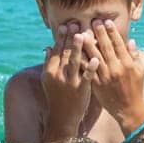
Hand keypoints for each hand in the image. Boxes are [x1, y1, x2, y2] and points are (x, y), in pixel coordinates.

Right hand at [40, 21, 91, 139]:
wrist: (62, 117)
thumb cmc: (56, 96)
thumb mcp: (48, 80)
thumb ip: (48, 63)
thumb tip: (48, 47)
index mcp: (50, 71)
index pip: (56, 51)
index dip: (61, 38)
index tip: (65, 26)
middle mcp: (58, 75)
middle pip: (65, 53)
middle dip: (70, 39)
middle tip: (75, 24)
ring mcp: (69, 82)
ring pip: (74, 62)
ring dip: (78, 48)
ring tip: (82, 35)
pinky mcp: (80, 90)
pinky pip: (86, 77)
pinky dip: (90, 68)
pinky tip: (96, 59)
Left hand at [85, 18, 143, 127]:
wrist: (128, 110)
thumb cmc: (136, 89)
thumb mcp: (140, 71)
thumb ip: (135, 56)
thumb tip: (130, 41)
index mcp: (128, 64)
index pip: (119, 44)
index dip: (112, 32)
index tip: (106, 21)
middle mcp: (116, 69)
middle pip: (105, 47)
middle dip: (99, 33)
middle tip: (92, 21)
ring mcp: (105, 77)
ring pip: (94, 56)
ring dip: (87, 44)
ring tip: (81, 32)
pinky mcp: (96, 84)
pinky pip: (86, 69)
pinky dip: (81, 59)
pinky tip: (75, 51)